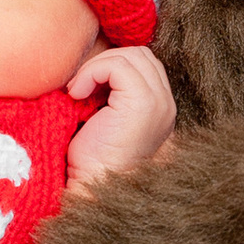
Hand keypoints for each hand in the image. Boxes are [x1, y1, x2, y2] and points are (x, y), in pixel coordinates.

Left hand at [65, 43, 176, 189]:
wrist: (91, 189)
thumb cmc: (91, 161)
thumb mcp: (105, 120)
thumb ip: (112, 94)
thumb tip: (94, 66)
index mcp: (160, 109)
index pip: (144, 64)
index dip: (112, 66)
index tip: (86, 88)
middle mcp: (166, 104)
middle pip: (140, 55)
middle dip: (105, 62)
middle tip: (80, 86)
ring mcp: (158, 103)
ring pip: (130, 55)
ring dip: (96, 67)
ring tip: (78, 92)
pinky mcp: (142, 104)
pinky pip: (117, 65)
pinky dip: (91, 72)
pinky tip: (77, 95)